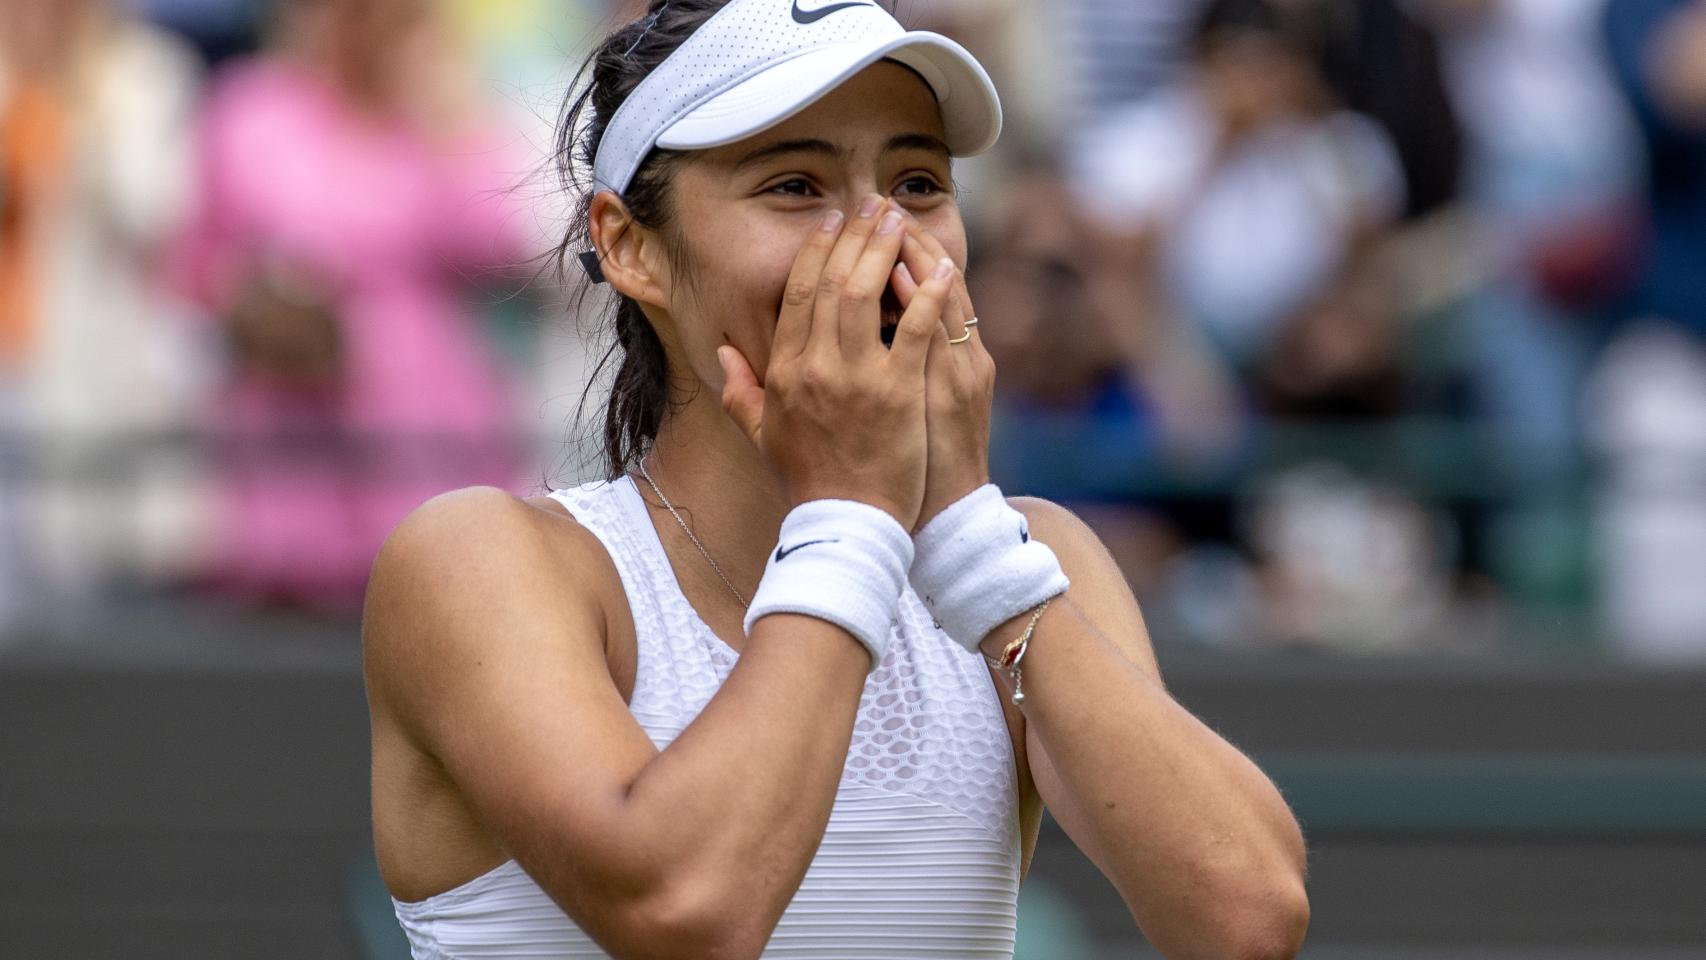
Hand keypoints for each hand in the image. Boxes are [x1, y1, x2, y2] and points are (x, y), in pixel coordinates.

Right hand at [718, 196, 959, 527]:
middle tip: (871, 204)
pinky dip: (925, 295)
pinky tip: (938, 267)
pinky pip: (912, 329)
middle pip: (831, 282)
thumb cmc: (810, 479)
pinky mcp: (898, 392)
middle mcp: (816, 367)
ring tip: (898, 218)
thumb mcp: (763, 434)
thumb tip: (723, 353)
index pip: (797, 294)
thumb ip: (740, 390)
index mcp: (785, 371)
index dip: (816, 251)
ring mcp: (857, 378)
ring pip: (865, 294)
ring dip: (883, 250)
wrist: (848, 523)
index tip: (832, 222)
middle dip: (852, 236)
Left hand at [889, 219, 994, 529]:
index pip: (931, 284)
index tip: (875, 216)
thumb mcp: (921, 406)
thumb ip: (905, 361)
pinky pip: (937, 337)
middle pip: (938, 279)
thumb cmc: (920, 465)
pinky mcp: (954, 394)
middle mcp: (964, 357)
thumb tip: (877, 326)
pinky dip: (924, 304)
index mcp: (953, 357)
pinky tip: (903, 275)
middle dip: (905, 240)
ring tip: (890, 221)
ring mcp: (962, 373)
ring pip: (945, 297)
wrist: (943, 517)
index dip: (906, 248)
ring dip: (916, 257)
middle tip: (878, 203)